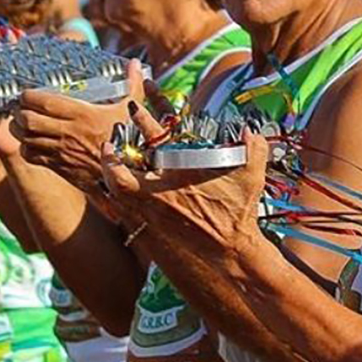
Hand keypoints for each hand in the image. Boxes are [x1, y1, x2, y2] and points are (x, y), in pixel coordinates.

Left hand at [11, 59, 145, 191]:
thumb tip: (135, 63)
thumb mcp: (132, 110)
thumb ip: (133, 84)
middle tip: (21, 106)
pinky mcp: (59, 167)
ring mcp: (61, 152)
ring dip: (18, 128)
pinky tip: (31, 140)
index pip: (44, 102)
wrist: (128, 175)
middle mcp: (68, 133)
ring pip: (24, 138)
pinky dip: (26, 147)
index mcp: (83, 115)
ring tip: (21, 121)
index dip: (28, 96)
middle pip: (27, 120)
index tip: (27, 93)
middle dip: (18, 112)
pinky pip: (30, 155)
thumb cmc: (130, 140)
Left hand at [100, 101, 266, 255]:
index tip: (133, 107)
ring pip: (116, 192)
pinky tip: (116, 191)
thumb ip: (254, 149)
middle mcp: (160, 192)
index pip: (155, 139)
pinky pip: (122, 211)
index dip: (141, 120)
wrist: (230, 254)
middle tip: (106, 143)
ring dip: (110, 176)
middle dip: (110, 155)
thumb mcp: (252, 179)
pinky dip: (116, 198)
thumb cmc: (239, 215)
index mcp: (181, 173)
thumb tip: (252, 129)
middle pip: (119, 173)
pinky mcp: (150, 228)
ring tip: (108, 164)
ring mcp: (152, 212)